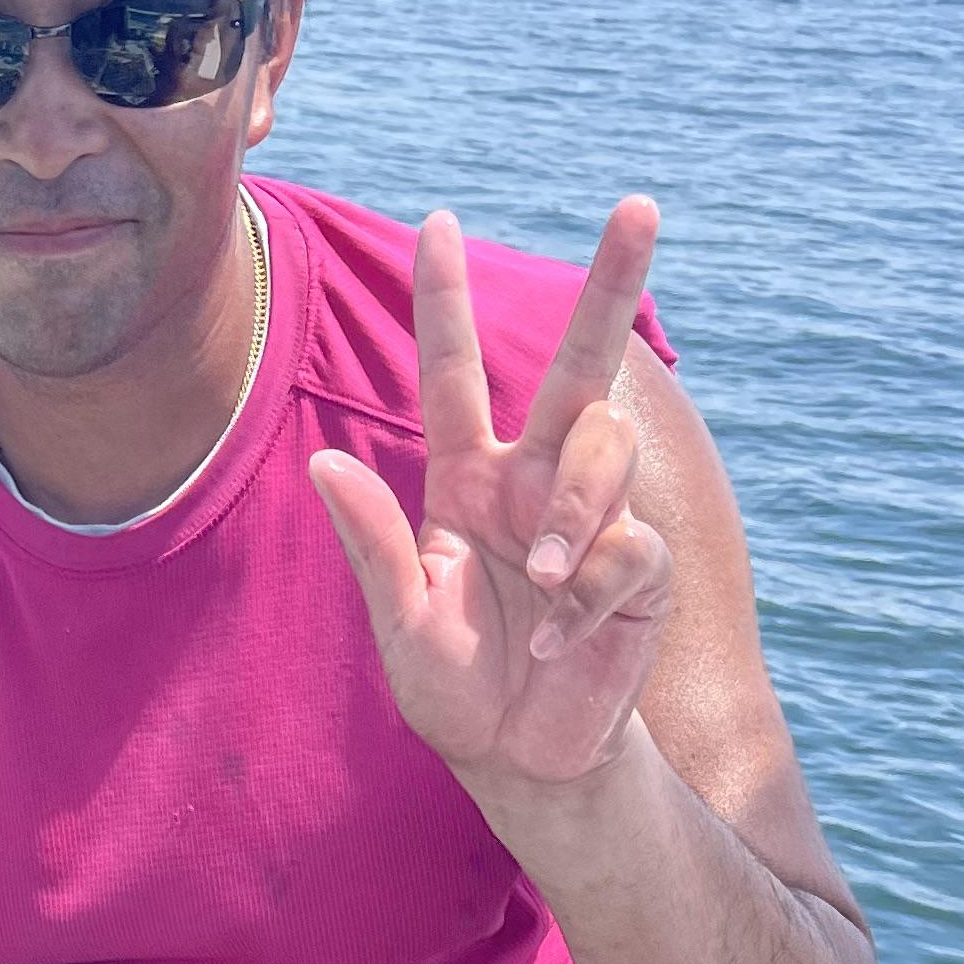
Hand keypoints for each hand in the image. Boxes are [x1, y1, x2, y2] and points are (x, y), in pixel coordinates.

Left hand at [309, 198, 674, 795]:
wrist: (520, 759)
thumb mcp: (400, 620)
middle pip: (581, 365)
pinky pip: (624, 549)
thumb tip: (324, 461)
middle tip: (640, 205)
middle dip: (611, 285)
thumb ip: (371, 543)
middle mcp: (536, 482)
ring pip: (604, 453)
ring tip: (542, 579)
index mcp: (469, 479)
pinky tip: (558, 643)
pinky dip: (586, 596)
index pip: (456, 376)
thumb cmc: (454, 686)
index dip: (446, 302)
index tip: (437, 222)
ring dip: (572, 512)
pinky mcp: (636, 570)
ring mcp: (591, 520)